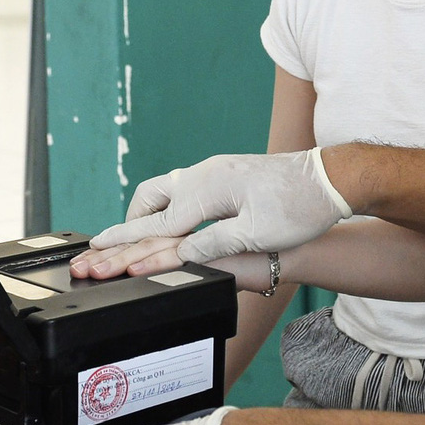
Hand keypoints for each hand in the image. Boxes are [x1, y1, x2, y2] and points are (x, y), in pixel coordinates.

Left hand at [72, 238, 273, 291]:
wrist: (288, 251)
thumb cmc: (256, 257)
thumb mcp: (215, 264)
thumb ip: (192, 266)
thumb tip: (165, 278)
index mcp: (183, 235)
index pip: (141, 240)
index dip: (113, 248)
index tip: (88, 256)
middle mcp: (186, 234)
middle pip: (138, 244)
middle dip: (105, 256)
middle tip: (78, 266)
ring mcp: (197, 242)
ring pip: (151, 250)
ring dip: (119, 261)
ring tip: (93, 270)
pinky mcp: (212, 253)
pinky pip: (179, 260)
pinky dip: (155, 265)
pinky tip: (134, 270)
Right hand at [89, 150, 350, 262]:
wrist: (329, 178)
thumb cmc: (299, 207)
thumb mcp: (254, 233)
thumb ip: (211, 243)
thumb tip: (177, 254)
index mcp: (207, 191)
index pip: (155, 225)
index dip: (124, 243)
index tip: (96, 252)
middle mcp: (203, 176)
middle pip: (150, 202)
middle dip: (124, 227)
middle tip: (100, 248)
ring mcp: (212, 171)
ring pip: (163, 190)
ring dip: (143, 213)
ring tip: (129, 236)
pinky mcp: (222, 173)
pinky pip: (180, 187)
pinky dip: (163, 205)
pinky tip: (167, 219)